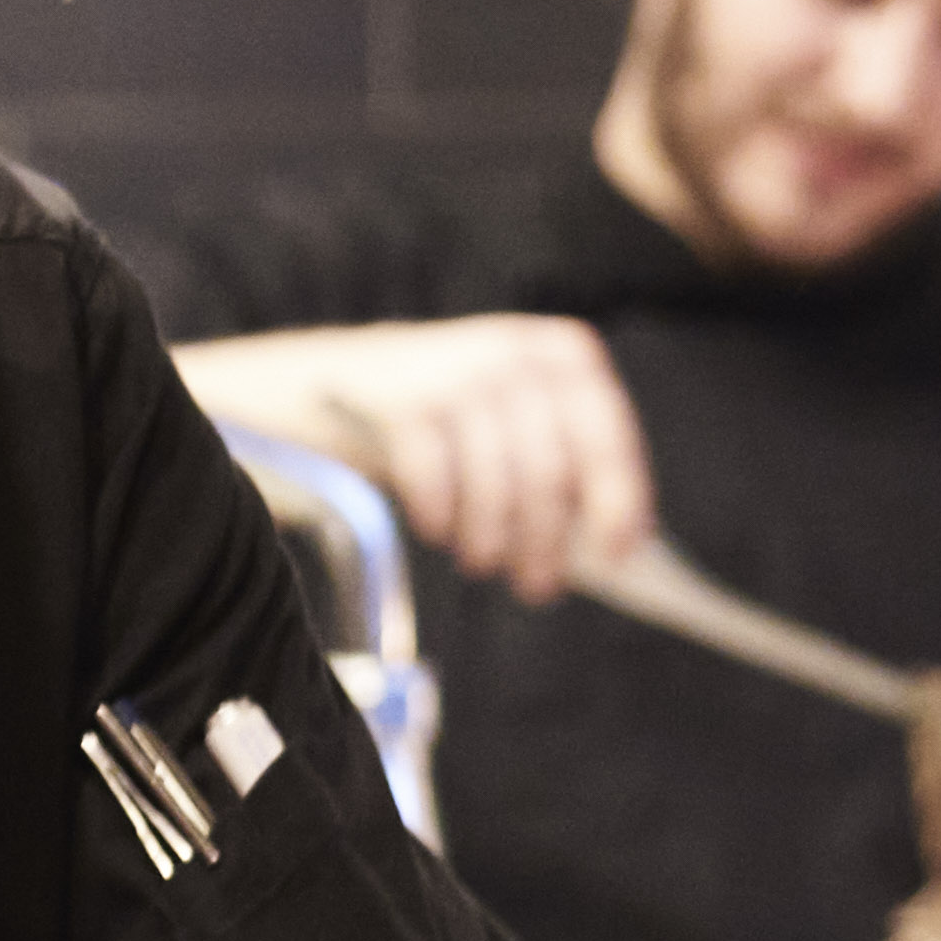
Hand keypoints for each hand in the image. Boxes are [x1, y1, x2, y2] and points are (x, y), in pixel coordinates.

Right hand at [220, 318, 651, 599]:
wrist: (322, 379)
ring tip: (482, 563)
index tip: (617, 554)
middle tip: (537, 587)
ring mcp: (456, 371)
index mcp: (560, 354)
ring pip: (495, 481)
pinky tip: (436, 530)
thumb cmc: (439, 421)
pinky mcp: (401, 397)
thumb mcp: (508, 419)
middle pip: (550, 468)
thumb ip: (557, 462)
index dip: (617, 498)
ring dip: (491, 537)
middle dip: (545, 539)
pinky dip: (439, 514)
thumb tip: (605, 543)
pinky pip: (435, 478)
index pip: (607, 433)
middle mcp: (514, 353)